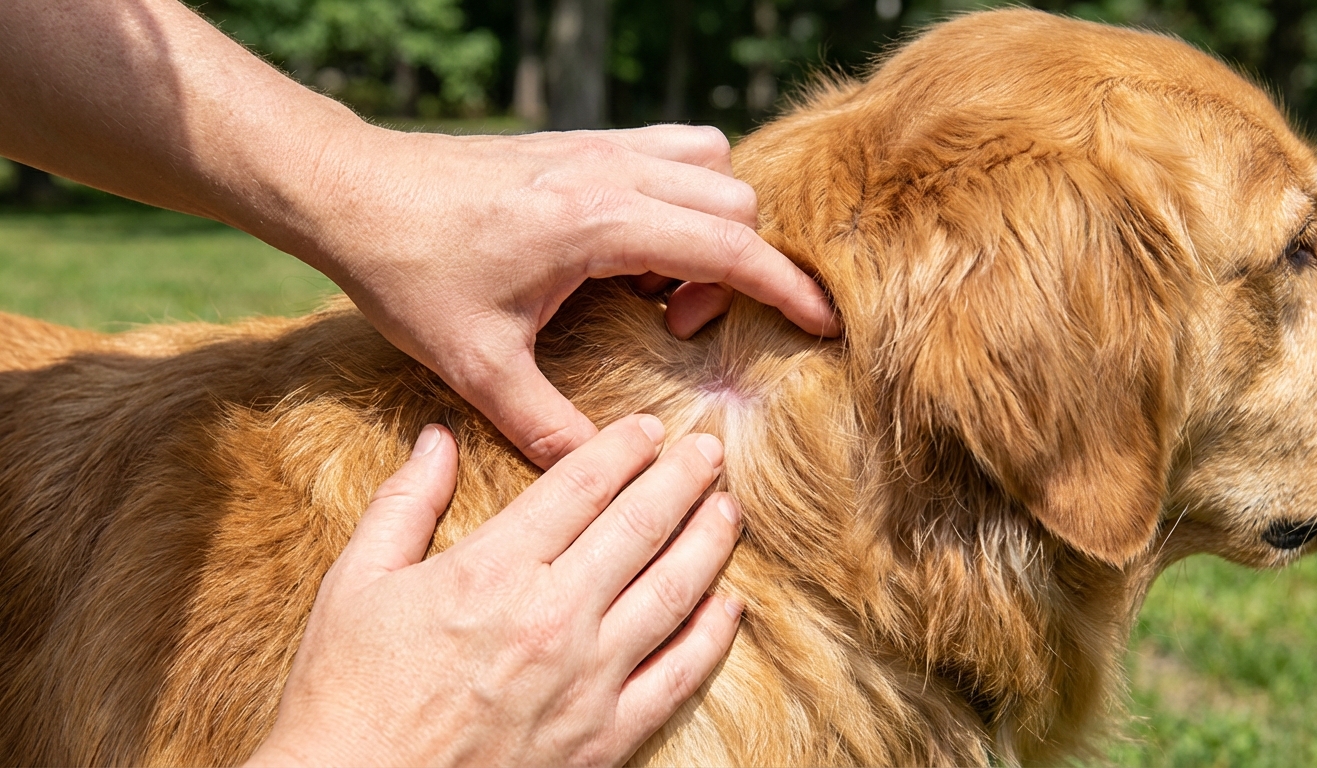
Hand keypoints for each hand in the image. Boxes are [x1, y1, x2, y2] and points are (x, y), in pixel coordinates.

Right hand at [246, 415, 743, 767]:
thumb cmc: (347, 692)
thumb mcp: (358, 582)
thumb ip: (407, 502)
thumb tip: (437, 436)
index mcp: (494, 569)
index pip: (580, 485)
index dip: (623, 447)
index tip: (649, 427)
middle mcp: (553, 615)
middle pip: (641, 525)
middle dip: (683, 478)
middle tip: (709, 450)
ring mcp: (587, 679)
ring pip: (673, 591)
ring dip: (709, 542)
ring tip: (728, 509)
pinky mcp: (604, 736)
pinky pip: (679, 676)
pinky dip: (712, 636)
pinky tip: (728, 605)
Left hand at [295, 125, 838, 467]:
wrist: (350, 189)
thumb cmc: (408, 270)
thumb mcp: (475, 365)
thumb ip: (545, 426)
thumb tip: (603, 472)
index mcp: (598, 220)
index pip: (730, 244)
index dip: (787, 286)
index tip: (823, 324)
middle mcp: (611, 170)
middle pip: (735, 202)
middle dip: (735, 267)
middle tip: (674, 327)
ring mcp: (597, 146)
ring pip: (711, 165)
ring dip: (711, 223)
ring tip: (658, 285)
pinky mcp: (579, 142)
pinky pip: (670, 150)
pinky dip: (682, 194)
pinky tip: (634, 247)